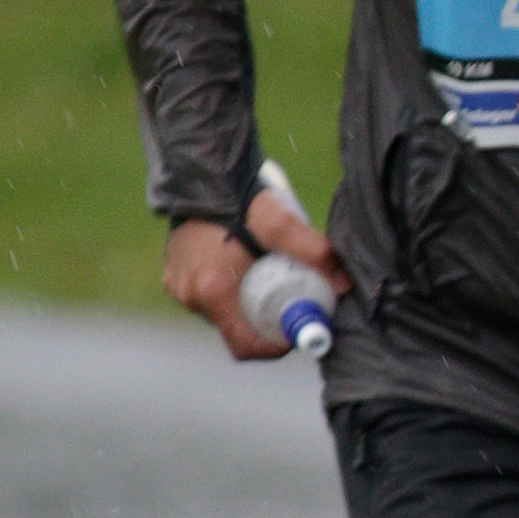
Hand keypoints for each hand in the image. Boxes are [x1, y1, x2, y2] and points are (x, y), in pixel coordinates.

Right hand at [163, 181, 339, 361]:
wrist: (199, 171)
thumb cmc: (237, 197)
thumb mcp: (280, 223)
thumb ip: (313, 251)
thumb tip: (343, 283)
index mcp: (212, 291)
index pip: (245, 346)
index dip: (276, 346)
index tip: (299, 329)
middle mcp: (190, 295)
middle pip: (237, 330)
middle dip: (268, 322)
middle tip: (293, 302)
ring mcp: (178, 286)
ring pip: (224, 313)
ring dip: (249, 306)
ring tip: (272, 281)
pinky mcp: (175, 275)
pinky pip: (208, 297)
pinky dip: (232, 293)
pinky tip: (249, 270)